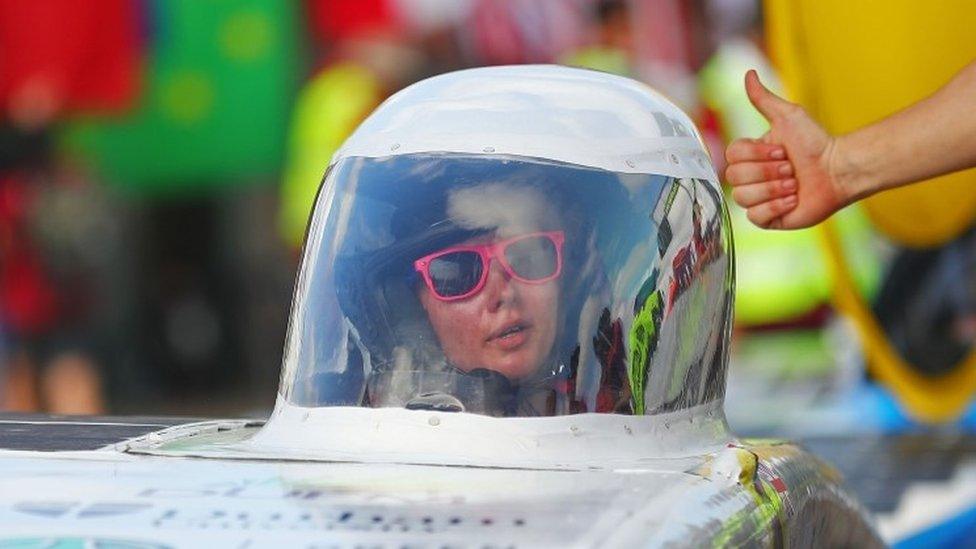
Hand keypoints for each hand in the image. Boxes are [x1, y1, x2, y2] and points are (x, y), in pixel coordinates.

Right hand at [724, 70, 850, 228]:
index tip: (782, 150)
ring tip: (795, 184)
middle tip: (791, 167)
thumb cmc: (815, 142)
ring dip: (774, 189)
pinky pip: (755, 217)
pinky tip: (793, 200)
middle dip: (768, 172)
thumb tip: (748, 73)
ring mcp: (757, 200)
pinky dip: (776, 207)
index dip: (757, 155)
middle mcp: (750, 178)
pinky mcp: (768, 219)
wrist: (838, 170)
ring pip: (743, 198)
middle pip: (736, 177)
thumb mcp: (788, 116)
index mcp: (749, 156)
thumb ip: (763, 98)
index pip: (731, 156)